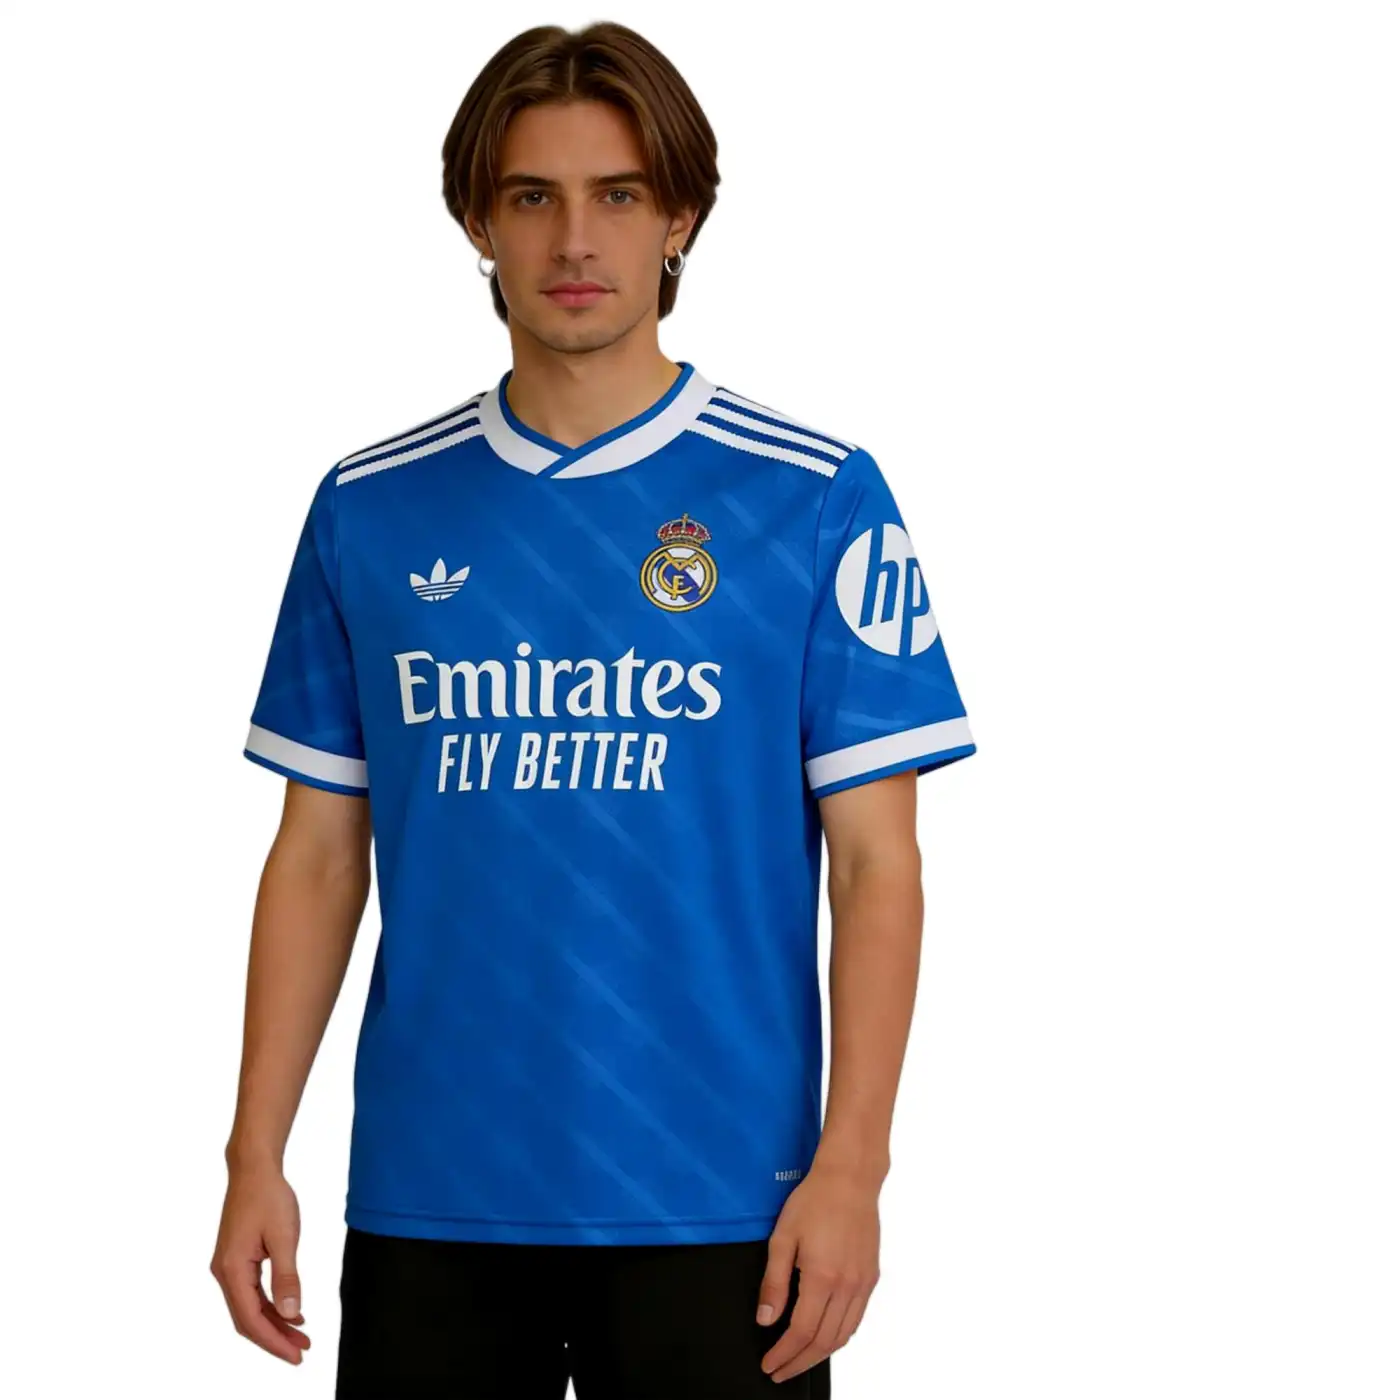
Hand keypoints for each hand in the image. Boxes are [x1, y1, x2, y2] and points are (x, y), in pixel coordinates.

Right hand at [210, 1162, 309, 1364]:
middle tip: (303, 1350)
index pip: (251, 1319)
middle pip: (248, 1319)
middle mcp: (224, 1273)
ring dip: (274, 1323)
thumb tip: (292, 1314)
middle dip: (275, 1338)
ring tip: (302, 1335)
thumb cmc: (269, 1197)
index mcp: (232, 1270)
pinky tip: (290, 1311)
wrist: (254, 1169)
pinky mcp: (236, 1259)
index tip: (297, 1355)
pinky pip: (251, 1292)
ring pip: (249, 1307)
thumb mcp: (285, 1236)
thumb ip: (287, 1277)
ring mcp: (228, 1267)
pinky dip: (269, 1305)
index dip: (274, 1342)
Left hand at [755, 1161, 881, 1382]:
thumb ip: (774, 1281)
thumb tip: (766, 1318)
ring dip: (820, 1355)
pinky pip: (856, 1319)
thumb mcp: (782, 1237)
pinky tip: (825, 1338)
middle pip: (824, 1342)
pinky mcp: (871, 1277)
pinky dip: (840, 1337)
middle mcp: (847, 1286)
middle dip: (799, 1362)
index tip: (769, 1364)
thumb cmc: (814, 1201)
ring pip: (843, 1336)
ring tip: (799, 1361)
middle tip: (780, 1371)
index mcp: (822, 1277)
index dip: (784, 1354)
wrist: (850, 1179)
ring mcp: (863, 1284)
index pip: (801, 1332)